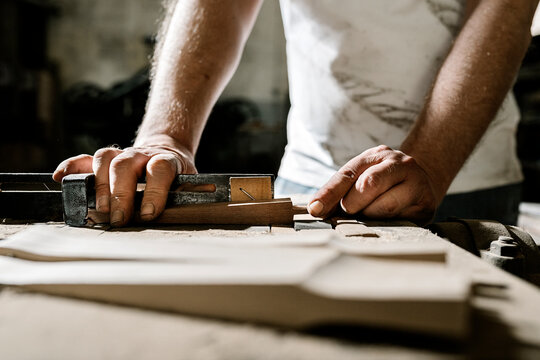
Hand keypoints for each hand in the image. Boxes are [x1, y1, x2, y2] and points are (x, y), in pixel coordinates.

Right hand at [53, 145, 196, 226]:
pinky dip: (71, 167)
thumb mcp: (191, 185)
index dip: (154, 190)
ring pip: (104, 158)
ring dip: (99, 184)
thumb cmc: (178, 176)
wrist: (168, 152)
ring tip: (99, 208)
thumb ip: (188, 197)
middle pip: (125, 165)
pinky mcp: (104, 161)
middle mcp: (141, 154)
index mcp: (166, 160)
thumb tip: (186, 216)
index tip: (148, 213)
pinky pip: (84, 159)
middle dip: (120, 193)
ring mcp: (121, 155)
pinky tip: (61, 177)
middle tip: (119, 218)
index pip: (159, 169)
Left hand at [307, 145, 444, 224]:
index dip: (329, 193)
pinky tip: (390, 220)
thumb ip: (339, 193)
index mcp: (376, 155)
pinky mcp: (427, 205)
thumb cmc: (383, 184)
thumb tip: (316, 209)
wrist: (423, 183)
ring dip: (371, 216)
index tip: (315, 210)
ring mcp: (417, 182)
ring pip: (385, 206)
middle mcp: (399, 163)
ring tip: (372, 214)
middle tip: (352, 212)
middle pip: (368, 185)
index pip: (347, 174)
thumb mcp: (361, 179)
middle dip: (353, 204)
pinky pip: (401, 221)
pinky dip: (389, 224)